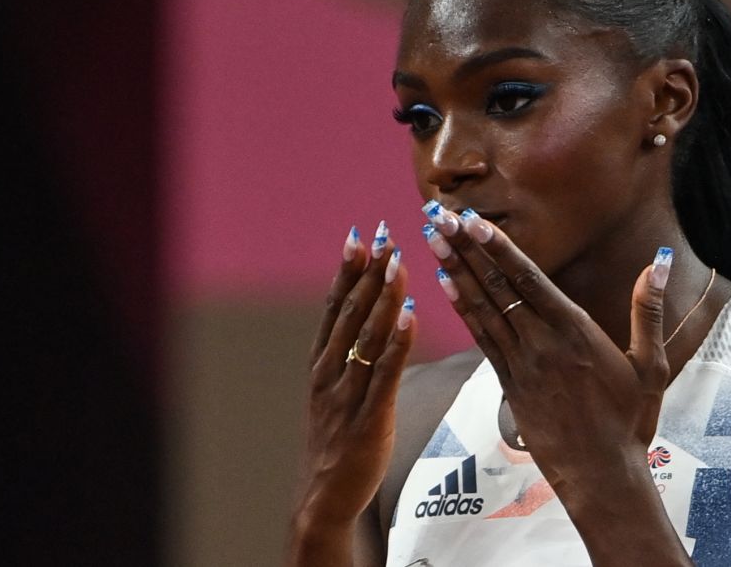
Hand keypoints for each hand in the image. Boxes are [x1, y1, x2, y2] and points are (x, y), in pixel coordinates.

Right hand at [296, 223, 416, 525]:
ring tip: (398, 260)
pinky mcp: (369, 416)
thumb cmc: (336, 440)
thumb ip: (351, 354)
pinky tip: (409, 313)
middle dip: (368, 270)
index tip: (360, 234)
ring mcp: (347, 393)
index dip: (348, 268)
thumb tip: (373, 316)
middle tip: (385, 233)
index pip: (335, 305)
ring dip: (383, 295)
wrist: (321, 496)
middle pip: (350, 311)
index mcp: (321, 362)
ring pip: (367, 335)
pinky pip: (385, 372)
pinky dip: (397, 340)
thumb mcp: (334, 390)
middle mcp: (329, 371)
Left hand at [421, 204, 671, 491]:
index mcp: (575, 331)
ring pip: (483, 309)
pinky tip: (444, 286)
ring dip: (455, 272)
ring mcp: (522, 365)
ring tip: (432, 241)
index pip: (530, 278)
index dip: (499, 248)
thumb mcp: (650, 365)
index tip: (473, 221)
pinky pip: (481, 340)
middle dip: (466, 249)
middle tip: (438, 217)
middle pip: (498, 287)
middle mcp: (543, 343)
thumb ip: (648, 310)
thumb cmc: (630, 421)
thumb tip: (660, 261)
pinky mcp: (509, 386)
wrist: (602, 476)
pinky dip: (462, 311)